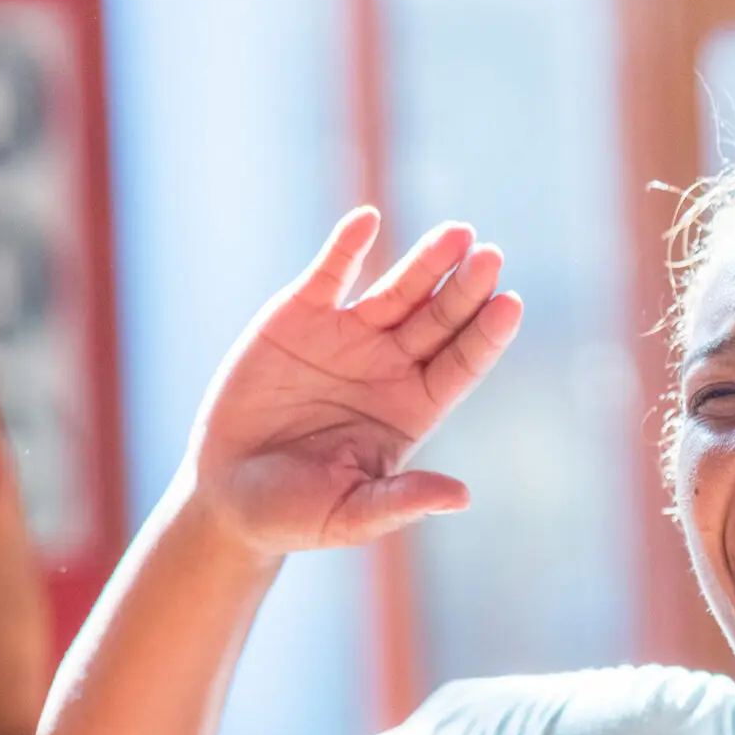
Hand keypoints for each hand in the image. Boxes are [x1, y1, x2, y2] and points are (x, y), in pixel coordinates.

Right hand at [187, 208, 521, 554]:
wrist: (225, 493)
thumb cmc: (293, 514)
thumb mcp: (348, 515)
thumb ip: (400, 502)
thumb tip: (461, 497)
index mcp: (411, 409)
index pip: (461, 364)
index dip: (486, 335)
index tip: (509, 306)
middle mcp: (388, 366)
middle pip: (439, 318)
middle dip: (464, 289)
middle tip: (491, 258)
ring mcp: (346, 336)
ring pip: (398, 289)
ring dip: (427, 260)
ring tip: (457, 234)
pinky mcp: (299, 316)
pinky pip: (330, 273)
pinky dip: (348, 246)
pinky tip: (367, 220)